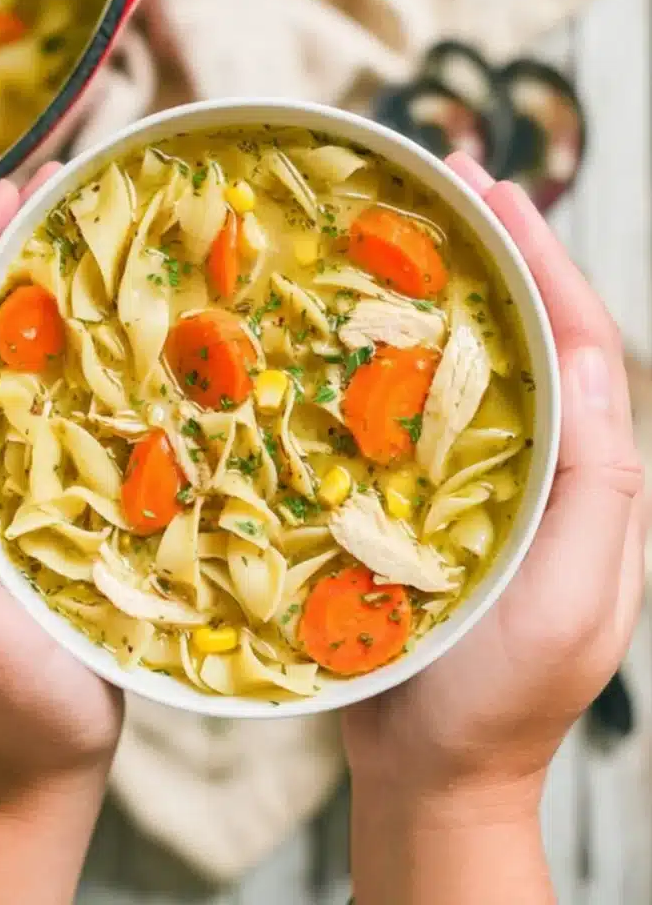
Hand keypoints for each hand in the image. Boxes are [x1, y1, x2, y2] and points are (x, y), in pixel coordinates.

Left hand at [0, 170, 123, 809]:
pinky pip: (39, 411)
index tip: (9, 196)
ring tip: (78, 237)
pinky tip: (107, 335)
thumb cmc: (2, 692)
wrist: (39, 755)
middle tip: (48, 190)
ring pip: (1, 367)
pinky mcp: (28, 499)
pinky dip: (66, 359)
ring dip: (32, 297)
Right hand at [344, 155, 646, 815]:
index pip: (577, 345)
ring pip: (474, 370)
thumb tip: (584, 359)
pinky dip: (399, 363)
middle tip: (450, 184)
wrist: (434, 774)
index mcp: (590, 481)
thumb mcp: (570, 598)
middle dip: (499, 256)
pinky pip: (419, 419)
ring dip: (448, 296)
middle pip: (528, 339)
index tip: (497, 193)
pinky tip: (364, 331)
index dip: (542, 262)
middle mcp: (543, 469)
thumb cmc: (500, 699)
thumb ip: (595, 484)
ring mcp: (485, 486)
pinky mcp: (428, 507)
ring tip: (411, 232)